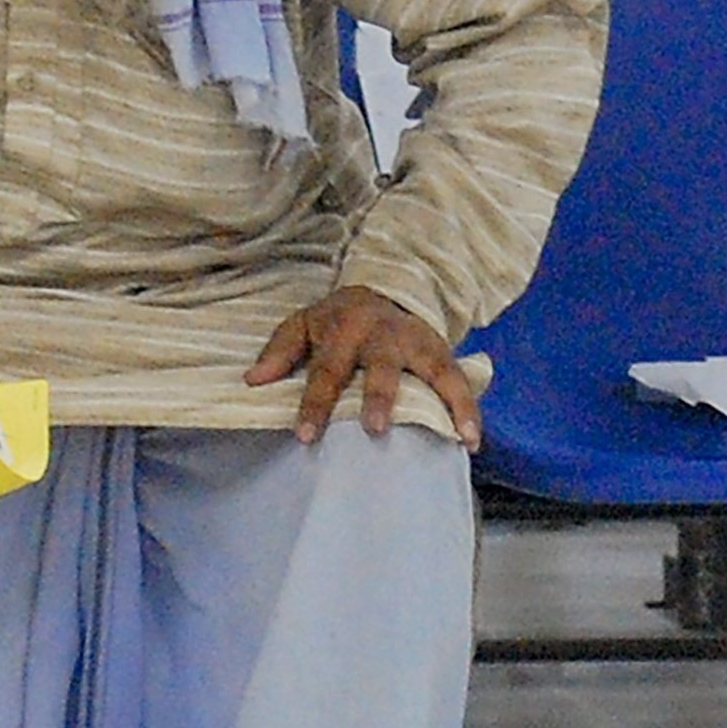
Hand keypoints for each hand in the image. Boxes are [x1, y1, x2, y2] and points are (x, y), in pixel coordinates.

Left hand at [245, 285, 480, 445]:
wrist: (386, 288)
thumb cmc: (338, 319)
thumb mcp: (303, 323)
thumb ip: (280, 349)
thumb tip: (253, 380)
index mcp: (344, 327)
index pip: (327, 368)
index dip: (315, 402)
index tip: (306, 436)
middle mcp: (384, 333)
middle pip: (382, 366)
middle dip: (379, 396)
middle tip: (376, 429)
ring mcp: (418, 341)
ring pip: (435, 369)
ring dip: (448, 402)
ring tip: (458, 436)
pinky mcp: (442, 351)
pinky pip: (459, 379)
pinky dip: (469, 408)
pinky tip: (473, 439)